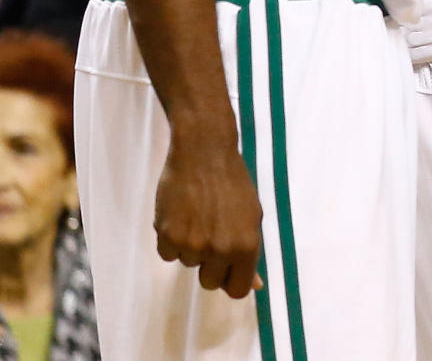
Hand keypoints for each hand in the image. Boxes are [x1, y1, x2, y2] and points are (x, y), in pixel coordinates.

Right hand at [155, 135, 262, 298]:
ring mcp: (193, 244)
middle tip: (210, 232)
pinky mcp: (169, 235)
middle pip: (210, 282)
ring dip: (190, 245)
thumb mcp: (251, 215)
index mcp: (246, 245)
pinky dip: (170, 237)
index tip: (226, 268)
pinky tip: (180, 212)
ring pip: (188, 264)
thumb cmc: (231, 180)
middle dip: (209, 264)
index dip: (230, 280)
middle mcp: (221, 250)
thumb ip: (251, 251)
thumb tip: (257, 285)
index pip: (238, 290)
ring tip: (197, 213)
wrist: (204, 149)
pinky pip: (167, 253)